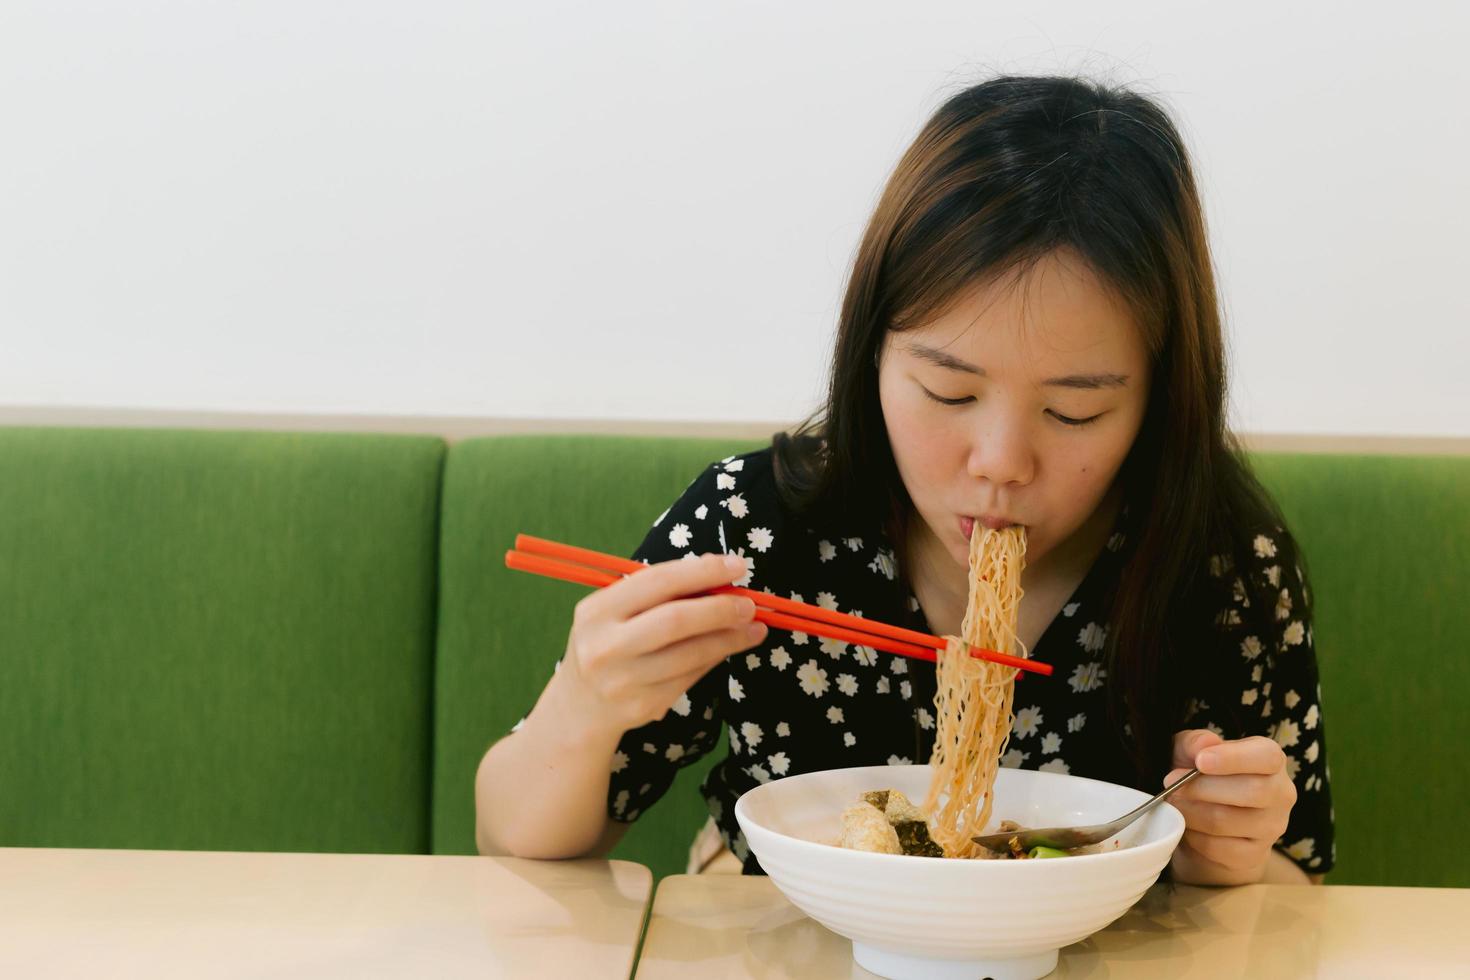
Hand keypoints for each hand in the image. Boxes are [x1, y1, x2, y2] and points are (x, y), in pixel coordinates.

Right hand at [557, 552, 766, 738]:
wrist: (581, 707)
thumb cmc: (609, 643)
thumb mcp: (615, 612)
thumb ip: (659, 593)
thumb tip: (720, 573)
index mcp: (597, 611)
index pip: (657, 581)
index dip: (702, 571)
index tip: (737, 566)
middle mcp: (605, 646)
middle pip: (675, 620)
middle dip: (721, 609)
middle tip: (749, 605)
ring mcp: (624, 681)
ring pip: (690, 654)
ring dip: (730, 639)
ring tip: (754, 628)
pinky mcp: (644, 706)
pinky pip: (691, 677)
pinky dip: (715, 658)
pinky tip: (730, 647)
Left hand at [1164, 729, 1296, 885]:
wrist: (1205, 821)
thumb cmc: (1201, 776)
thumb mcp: (1190, 750)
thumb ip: (1194, 742)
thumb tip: (1204, 745)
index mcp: (1270, 759)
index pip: (1266, 756)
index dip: (1234, 758)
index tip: (1200, 761)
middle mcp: (1280, 793)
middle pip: (1250, 791)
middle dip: (1201, 787)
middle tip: (1170, 783)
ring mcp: (1272, 827)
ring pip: (1227, 821)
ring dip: (1191, 812)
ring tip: (1174, 803)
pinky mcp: (1255, 855)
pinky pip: (1219, 848)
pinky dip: (1194, 837)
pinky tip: (1187, 826)